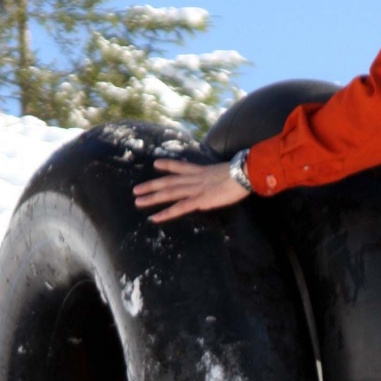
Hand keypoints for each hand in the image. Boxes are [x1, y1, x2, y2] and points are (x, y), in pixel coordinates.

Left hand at [133, 159, 248, 222]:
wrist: (244, 174)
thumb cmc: (242, 174)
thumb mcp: (227, 172)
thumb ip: (219, 176)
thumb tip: (221, 179)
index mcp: (202, 171)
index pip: (181, 166)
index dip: (168, 164)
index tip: (156, 163)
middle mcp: (194, 178)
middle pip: (169, 181)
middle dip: (151, 185)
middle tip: (136, 190)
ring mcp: (195, 189)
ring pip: (169, 193)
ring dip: (152, 198)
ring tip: (137, 201)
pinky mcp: (199, 200)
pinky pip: (179, 208)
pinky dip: (166, 213)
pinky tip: (154, 218)